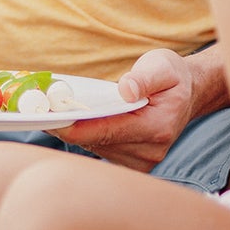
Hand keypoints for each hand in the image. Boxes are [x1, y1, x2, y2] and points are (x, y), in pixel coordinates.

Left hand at [51, 48, 229, 171]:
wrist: (188, 94)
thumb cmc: (172, 77)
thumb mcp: (163, 66)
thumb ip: (145, 78)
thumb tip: (126, 90)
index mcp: (158, 127)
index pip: (109, 131)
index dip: (77, 127)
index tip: (51, 120)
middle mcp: (150, 151)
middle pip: (98, 143)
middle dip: (69, 128)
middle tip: (40, 112)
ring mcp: (142, 161)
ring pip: (96, 149)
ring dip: (75, 134)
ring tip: (52, 115)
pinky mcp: (133, 163)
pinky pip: (101, 151)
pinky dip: (85, 138)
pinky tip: (72, 123)